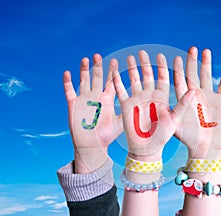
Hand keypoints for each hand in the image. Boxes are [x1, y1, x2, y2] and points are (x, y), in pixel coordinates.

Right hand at [63, 54, 122, 172]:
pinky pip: (70, 92)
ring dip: (84, 71)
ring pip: (84, 81)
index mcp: (108, 99)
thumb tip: (145, 107)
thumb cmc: (107, 136)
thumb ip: (130, 114)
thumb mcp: (121, 123)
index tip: (116, 60)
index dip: (113, 71)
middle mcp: (96, 97)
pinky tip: (68, 73)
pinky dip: (68, 83)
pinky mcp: (74, 105)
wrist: (92, 146)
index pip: (111, 81)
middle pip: (97, 78)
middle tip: (99, 55)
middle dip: (98, 67)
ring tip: (86, 59)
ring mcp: (84, 100)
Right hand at [112, 50, 193, 161]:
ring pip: (134, 79)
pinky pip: (120, 90)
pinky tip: (114, 70)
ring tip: (130, 57)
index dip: (162, 66)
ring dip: (132, 69)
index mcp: (161, 97)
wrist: (146, 148)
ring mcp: (137, 99)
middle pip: (147, 75)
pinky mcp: (125, 105)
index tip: (161, 55)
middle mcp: (149, 96)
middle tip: (142, 52)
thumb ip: (183, 105)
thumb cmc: (163, 136)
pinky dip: (117, 80)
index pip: (162, 77)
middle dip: (145, 63)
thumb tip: (194, 91)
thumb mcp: (175, 119)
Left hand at [174, 47, 220, 158]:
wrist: (206, 148)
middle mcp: (196, 96)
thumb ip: (168, 113)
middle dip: (192, 62)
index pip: (180, 81)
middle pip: (193, 75)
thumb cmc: (189, 139)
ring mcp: (209, 97)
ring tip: (206, 51)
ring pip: (207, 77)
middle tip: (191, 48)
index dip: (177, 70)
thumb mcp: (175, 125)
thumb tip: (157, 102)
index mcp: (184, 100)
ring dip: (207, 64)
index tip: (175, 57)